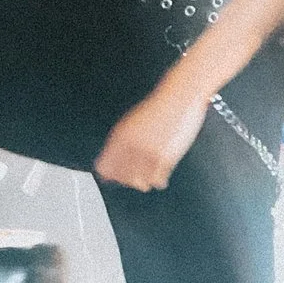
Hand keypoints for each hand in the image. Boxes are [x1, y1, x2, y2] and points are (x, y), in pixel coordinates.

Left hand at [94, 78, 206, 192]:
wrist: (179, 98)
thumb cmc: (156, 110)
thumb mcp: (130, 124)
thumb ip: (118, 144)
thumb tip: (107, 169)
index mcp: (119, 136)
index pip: (104, 168)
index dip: (109, 174)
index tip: (114, 176)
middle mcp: (132, 145)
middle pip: (122, 178)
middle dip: (128, 180)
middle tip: (137, 172)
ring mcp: (149, 152)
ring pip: (140, 184)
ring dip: (144, 181)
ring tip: (150, 171)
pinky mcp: (166, 157)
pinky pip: (158, 181)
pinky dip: (159, 180)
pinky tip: (161, 171)